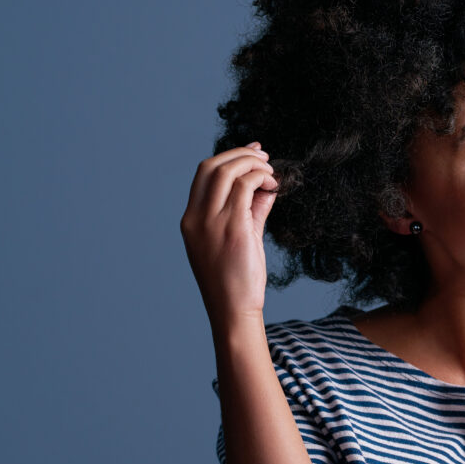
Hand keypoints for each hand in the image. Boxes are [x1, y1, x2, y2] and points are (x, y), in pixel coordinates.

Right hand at [180, 142, 278, 324]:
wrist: (233, 310)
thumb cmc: (236, 280)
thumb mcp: (240, 238)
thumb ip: (251, 210)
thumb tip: (265, 186)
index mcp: (191, 220)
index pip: (203, 174)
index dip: (228, 157)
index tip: (252, 153)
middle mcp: (196, 218)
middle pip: (212, 166)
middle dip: (240, 154)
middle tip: (264, 157)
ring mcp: (212, 222)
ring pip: (228, 172)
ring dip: (253, 164)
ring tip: (271, 172)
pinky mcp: (233, 228)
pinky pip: (245, 187)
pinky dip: (260, 178)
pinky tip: (273, 185)